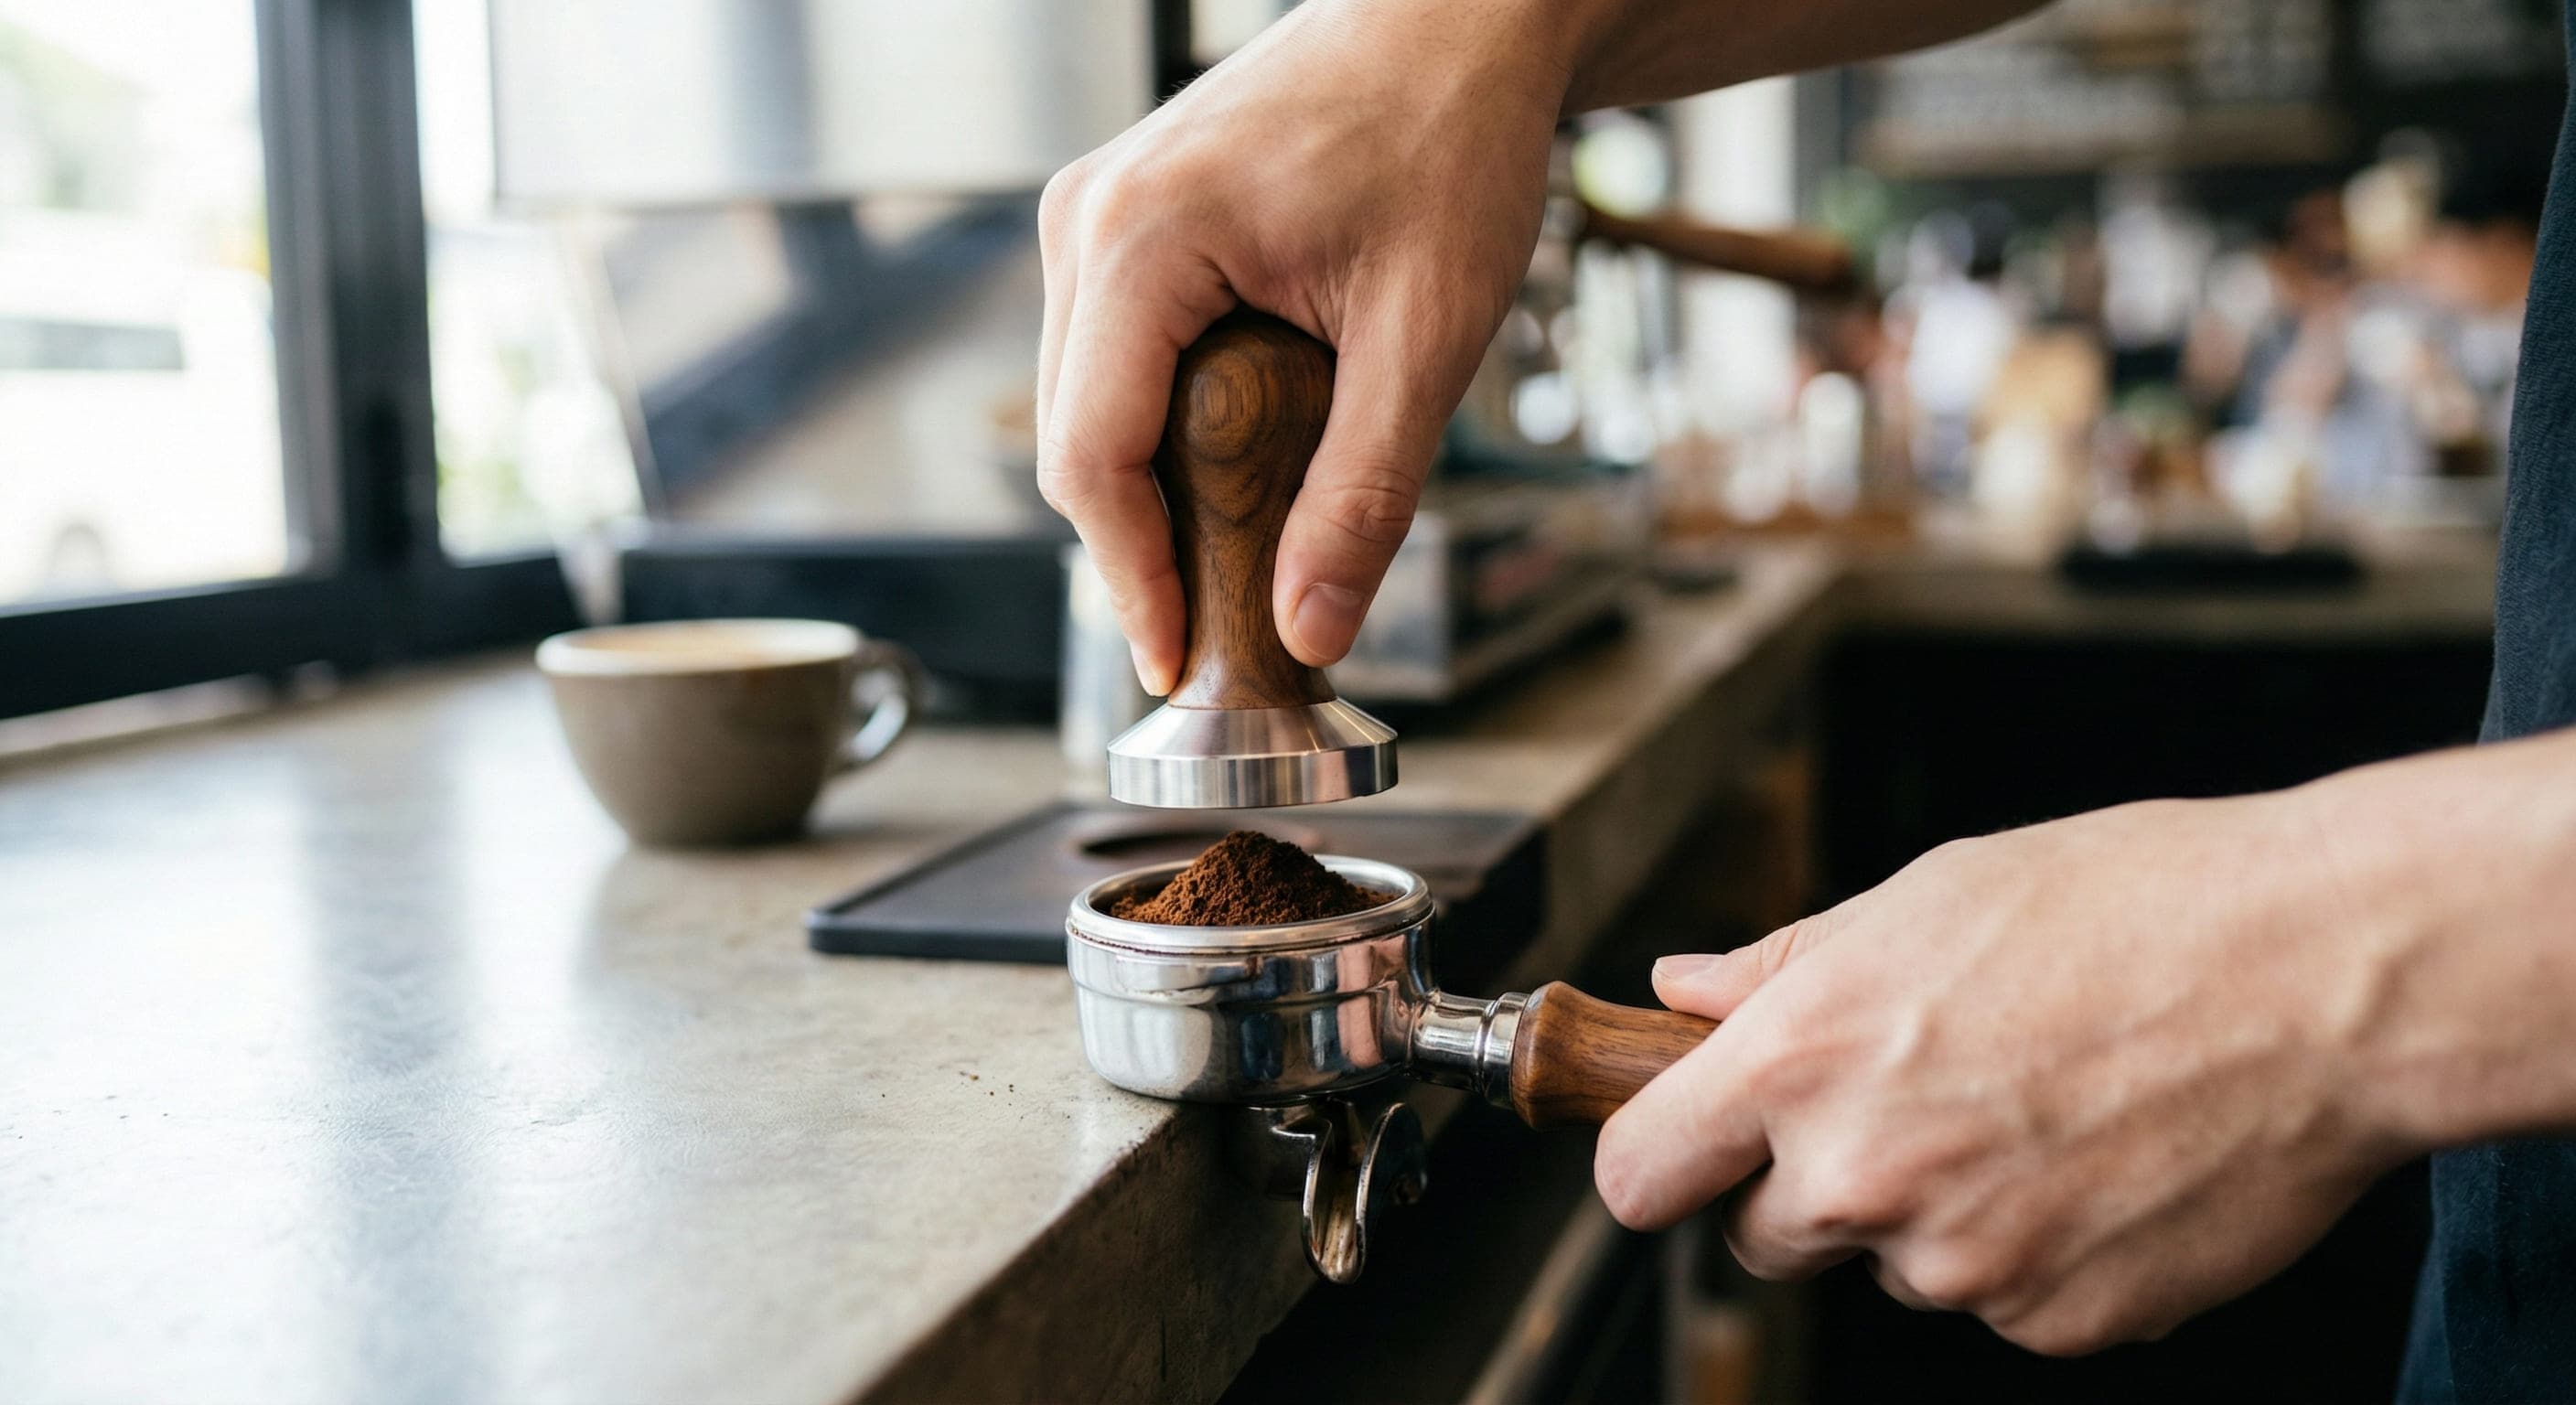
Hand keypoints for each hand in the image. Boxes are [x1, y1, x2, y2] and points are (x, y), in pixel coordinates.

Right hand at [1035, 0, 1570, 691]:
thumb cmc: (1450, 140)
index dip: (1130, 580)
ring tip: (1252, 547)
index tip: (1178, 663)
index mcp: (1139, 239)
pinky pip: (1112, 355)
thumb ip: (1364, 493)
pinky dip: (1165, 424)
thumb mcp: (1427, 338)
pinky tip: (1245, 454)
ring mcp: (1096, 213)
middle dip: (1144, 547)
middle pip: (1074, 440)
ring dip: (1156, 486)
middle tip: (1228, 630)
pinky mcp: (1124, 218)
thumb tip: (1309, 631)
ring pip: (1088, 403)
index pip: (1089, 458)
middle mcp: (1087, 220)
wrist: (1459, 23)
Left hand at [1596, 791, 2416, 1355]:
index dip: (1655, 1160)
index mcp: (1802, 1060)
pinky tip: (2100, 1160)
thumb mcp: (1926, 896)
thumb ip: (1782, 967)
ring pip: (1895, 1267)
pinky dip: (2034, 1250)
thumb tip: (1683, 990)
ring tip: (2039, 1107)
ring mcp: (1961, 1265)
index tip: (1682, 1147)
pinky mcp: (2057, 1320)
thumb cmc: (2128, 908)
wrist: (2318, 979)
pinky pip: (2003, 1301)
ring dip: (1934, 1213)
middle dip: (1807, 1184)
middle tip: (1911, 1099)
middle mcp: (1862, 1176)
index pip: (1638, 1174)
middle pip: (1762, 1236)